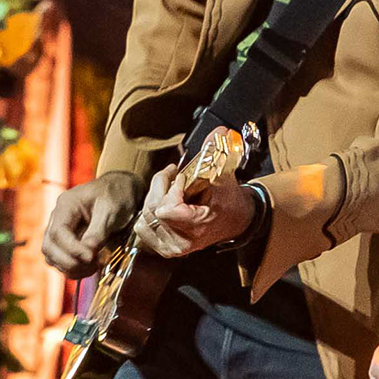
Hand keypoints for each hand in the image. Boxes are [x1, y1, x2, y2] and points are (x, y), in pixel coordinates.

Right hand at [42, 171, 144, 277]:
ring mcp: (61, 230)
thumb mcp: (112, 210)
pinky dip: (74, 268)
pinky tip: (91, 268)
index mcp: (66, 205)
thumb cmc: (117, 195)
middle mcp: (58, 218)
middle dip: (69, 261)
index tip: (91, 258)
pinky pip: (62, 259)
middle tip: (93, 265)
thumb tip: (88, 254)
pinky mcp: (67, 241)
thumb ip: (98, 232)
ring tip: (94, 267)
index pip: (58, 232)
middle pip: (49, 247)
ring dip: (71, 267)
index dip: (72, 249)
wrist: (122, 189)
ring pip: (52, 256)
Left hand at [134, 163, 256, 258]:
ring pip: (146, 215)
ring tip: (172, 188)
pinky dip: (150, 211)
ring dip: (156, 196)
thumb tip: (220, 131)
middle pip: (153, 208)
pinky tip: (164, 203)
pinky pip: (142, 225)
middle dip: (163, 187)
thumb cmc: (230, 202)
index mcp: (198, 227)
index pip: (166, 210)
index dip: (173, 190)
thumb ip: (216, 153)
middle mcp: (181, 241)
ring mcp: (171, 246)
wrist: (236, 221)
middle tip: (176, 175)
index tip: (183, 179)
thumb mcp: (224, 177)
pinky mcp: (163, 247)